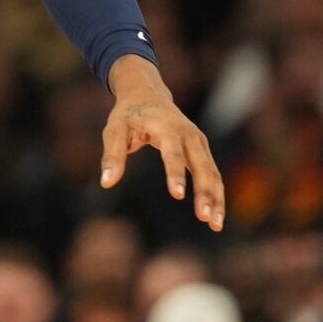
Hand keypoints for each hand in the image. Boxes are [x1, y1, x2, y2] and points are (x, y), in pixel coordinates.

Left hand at [100, 56, 224, 229]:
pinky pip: (213, 175)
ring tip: (215, 226)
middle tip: (204, 218)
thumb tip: (106, 183)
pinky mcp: (202, 150)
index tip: (178, 196)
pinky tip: (215, 217)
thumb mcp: (114, 130)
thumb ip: (112, 155)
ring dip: (216, 198)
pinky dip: (216, 195)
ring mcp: (199, 142)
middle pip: (202, 166)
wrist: (147, 95)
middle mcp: (189, 135)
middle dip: (204, 192)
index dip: (176, 174)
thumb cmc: (128, 115)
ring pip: (212, 173)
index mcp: (167, 128)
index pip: (173, 154)